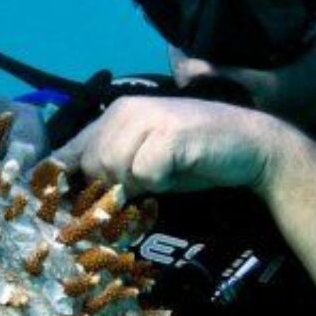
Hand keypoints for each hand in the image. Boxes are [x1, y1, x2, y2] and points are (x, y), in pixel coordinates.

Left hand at [47, 96, 287, 197]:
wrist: (249, 145)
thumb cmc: (193, 157)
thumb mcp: (142, 160)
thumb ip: (108, 167)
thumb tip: (70, 198)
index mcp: (114, 114)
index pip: (68, 151)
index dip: (66, 181)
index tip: (73, 206)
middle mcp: (125, 110)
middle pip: (92, 165)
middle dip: (114, 185)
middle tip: (145, 184)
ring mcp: (147, 118)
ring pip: (114, 169)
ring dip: (139, 183)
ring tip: (164, 174)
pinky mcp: (167, 133)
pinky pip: (144, 174)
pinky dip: (160, 182)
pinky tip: (177, 171)